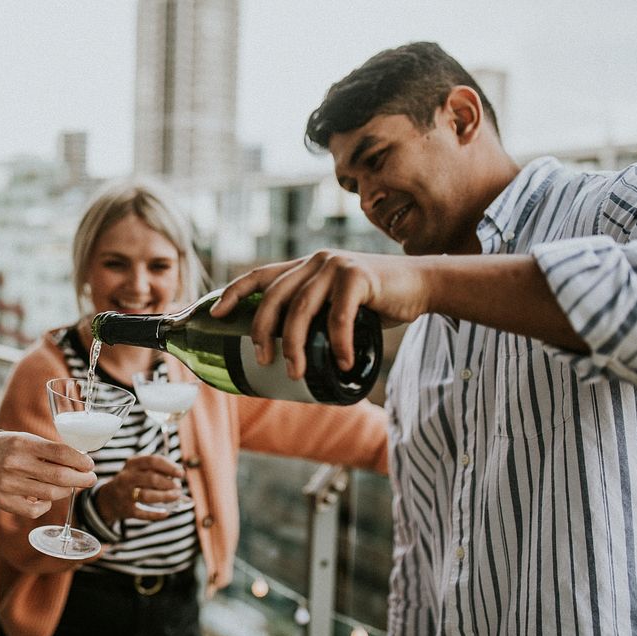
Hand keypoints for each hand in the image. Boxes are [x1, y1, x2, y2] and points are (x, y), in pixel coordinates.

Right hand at [0, 431, 96, 518]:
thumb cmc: (10, 449)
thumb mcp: (27, 439)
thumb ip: (50, 450)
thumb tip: (81, 461)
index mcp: (23, 444)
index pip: (60, 452)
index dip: (80, 460)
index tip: (89, 464)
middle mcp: (15, 464)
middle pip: (59, 476)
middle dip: (81, 479)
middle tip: (90, 478)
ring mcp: (8, 484)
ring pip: (50, 494)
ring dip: (67, 491)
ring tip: (71, 486)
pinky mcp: (3, 501)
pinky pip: (35, 510)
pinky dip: (47, 505)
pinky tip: (47, 497)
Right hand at [94, 455, 182, 522]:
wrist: (109, 499)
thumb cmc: (132, 481)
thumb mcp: (139, 470)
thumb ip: (157, 470)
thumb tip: (180, 475)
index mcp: (132, 464)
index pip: (153, 461)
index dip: (169, 467)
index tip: (181, 473)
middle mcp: (126, 478)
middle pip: (151, 478)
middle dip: (168, 484)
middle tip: (178, 487)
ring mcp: (125, 494)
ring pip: (147, 496)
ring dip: (165, 497)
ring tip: (175, 497)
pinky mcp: (126, 510)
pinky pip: (143, 513)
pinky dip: (156, 514)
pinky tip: (166, 513)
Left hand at [210, 249, 431, 377]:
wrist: (422, 285)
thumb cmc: (376, 302)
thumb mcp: (337, 305)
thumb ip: (315, 316)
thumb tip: (288, 355)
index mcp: (304, 267)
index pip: (259, 275)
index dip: (233, 293)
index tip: (214, 314)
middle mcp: (314, 261)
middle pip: (273, 297)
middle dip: (262, 331)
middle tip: (264, 361)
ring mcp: (335, 266)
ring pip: (300, 309)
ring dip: (295, 346)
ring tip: (298, 373)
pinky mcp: (358, 275)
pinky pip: (338, 316)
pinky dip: (337, 345)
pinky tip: (341, 364)